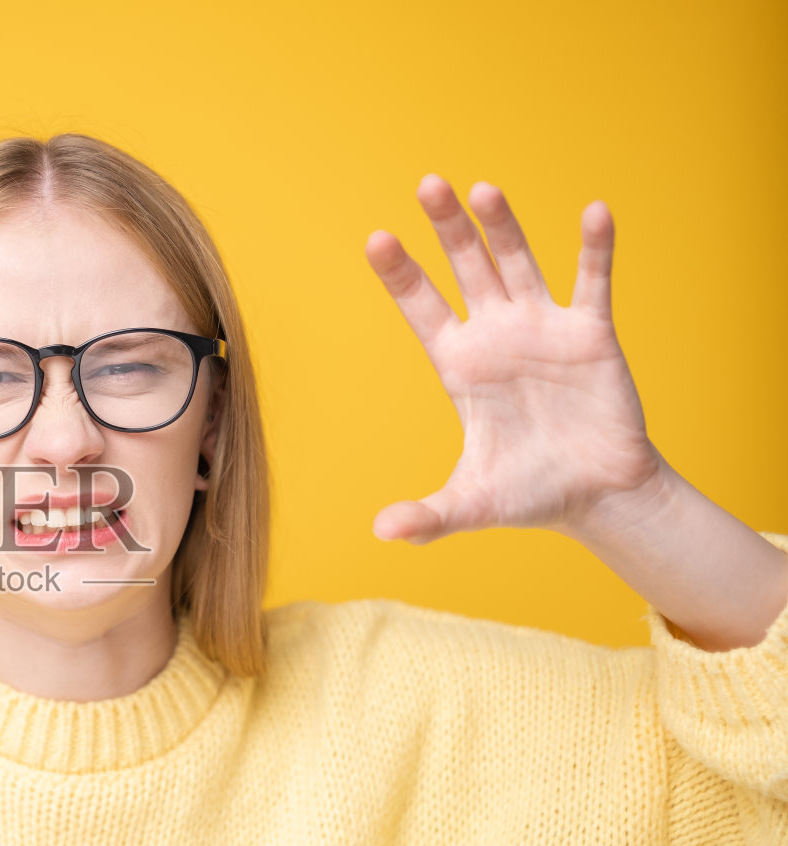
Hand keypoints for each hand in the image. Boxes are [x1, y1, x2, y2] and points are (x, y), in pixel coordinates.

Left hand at [363, 174, 665, 544]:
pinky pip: (593, 283)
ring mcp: (543, 329)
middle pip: (466, 269)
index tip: (376, 239)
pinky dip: (596, 249)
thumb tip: (381, 534)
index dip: (401, 274)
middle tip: (428, 183)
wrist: (596, 496)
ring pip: (520, 263)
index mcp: (458, 365)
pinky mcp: (592, 334)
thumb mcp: (471, 504)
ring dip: (504, 227)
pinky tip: (596, 212)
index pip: (421, 308)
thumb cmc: (528, 493)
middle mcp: (496, 335)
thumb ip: (427, 516)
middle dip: (448, 229)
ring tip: (484, 189)